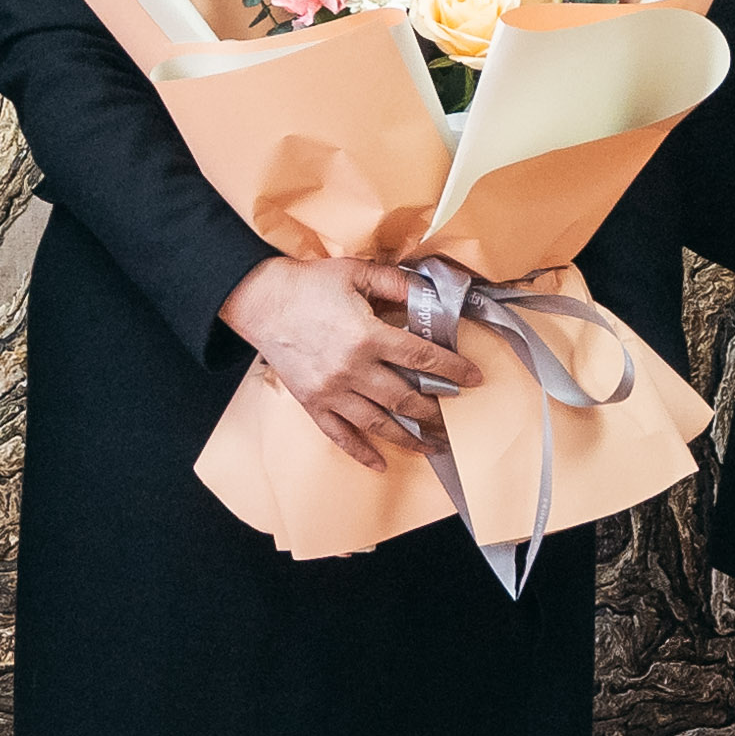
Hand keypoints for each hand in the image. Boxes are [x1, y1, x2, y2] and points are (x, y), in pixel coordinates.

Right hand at [222, 253, 476, 471]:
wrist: (260, 301)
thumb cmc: (309, 284)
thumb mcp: (357, 272)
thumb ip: (397, 283)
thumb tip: (431, 293)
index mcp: (367, 336)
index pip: (422, 359)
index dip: (453, 369)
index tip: (474, 378)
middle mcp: (352, 369)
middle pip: (405, 399)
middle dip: (436, 411)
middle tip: (456, 418)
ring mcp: (331, 391)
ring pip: (378, 424)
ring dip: (410, 438)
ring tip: (433, 445)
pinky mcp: (312, 403)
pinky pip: (340, 436)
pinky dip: (361, 452)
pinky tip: (380, 463)